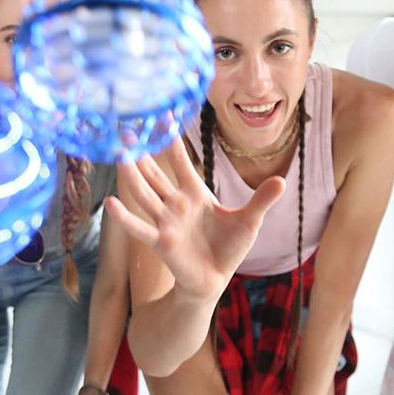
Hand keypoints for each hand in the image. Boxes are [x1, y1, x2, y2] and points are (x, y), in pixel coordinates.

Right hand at [105, 138, 284, 301]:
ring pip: (145, 193)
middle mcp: (176, 203)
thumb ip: (261, 200)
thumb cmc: (228, 248)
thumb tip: (282, 180)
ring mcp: (166, 221)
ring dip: (132, 175)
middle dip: (141, 151)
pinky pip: (141, 227)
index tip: (162, 114)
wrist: (214, 280)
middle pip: (154, 172)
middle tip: (125, 129)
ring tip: (118, 155)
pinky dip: (126, 217)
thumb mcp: (249, 221)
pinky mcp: (162, 242)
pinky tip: (111, 204)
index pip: (180, 161)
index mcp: (195, 192)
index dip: (170, 139)